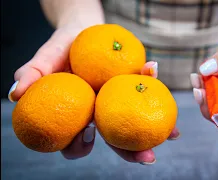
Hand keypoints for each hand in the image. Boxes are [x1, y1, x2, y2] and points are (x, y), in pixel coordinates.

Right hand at [8, 25, 179, 162]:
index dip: (81, 147)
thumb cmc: (63, 46)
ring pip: (138, 121)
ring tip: (172, 135)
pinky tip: (158, 79)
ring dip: (157, 131)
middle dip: (132, 152)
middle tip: (147, 159)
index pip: (78, 139)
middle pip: (116, 139)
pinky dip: (153, 85)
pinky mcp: (133, 84)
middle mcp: (102, 111)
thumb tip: (15, 92)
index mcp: (80, 113)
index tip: (89, 136)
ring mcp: (120, 100)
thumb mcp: (47, 57)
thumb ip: (33, 73)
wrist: (83, 27)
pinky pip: (146, 89)